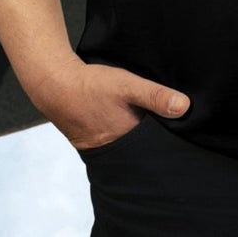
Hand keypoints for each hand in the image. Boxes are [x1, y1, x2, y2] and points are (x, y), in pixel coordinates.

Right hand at [31, 60, 188, 151]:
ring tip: (143, 123)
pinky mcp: (91, 141)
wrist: (53, 84)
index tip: (184, 133)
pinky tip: (121, 123)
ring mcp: (103, 147)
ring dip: (137, 139)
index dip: (172, 141)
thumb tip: (184, 106)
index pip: (160, 149)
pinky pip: (114, 144)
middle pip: (146, 151)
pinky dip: (121, 137)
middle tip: (163, 126)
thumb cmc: (90, 86)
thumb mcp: (126, 85)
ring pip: (130, 149)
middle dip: (155, 142)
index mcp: (130, 142)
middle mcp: (117, 151)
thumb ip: (154, 95)